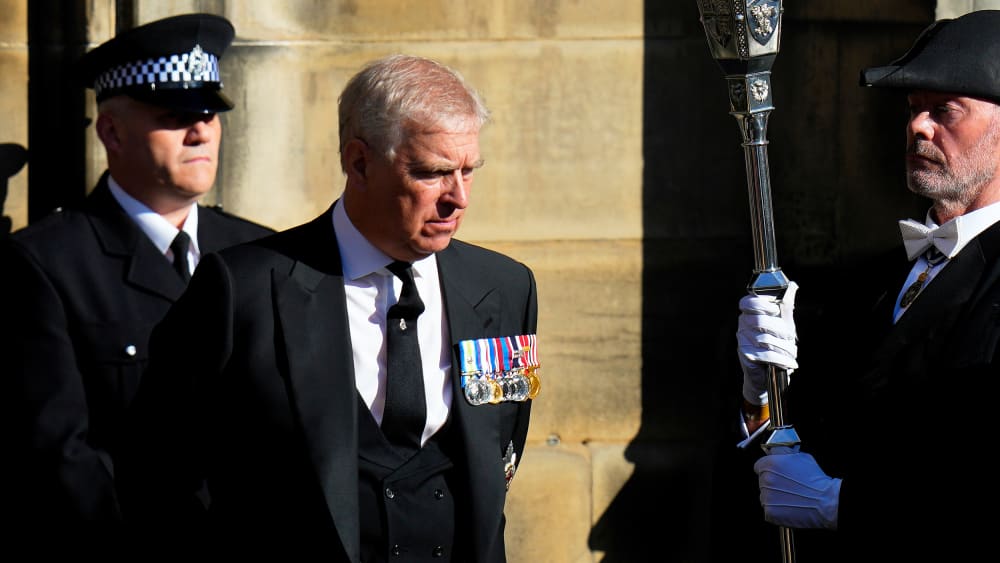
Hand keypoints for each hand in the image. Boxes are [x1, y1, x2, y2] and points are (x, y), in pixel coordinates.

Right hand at [737, 281, 797, 404]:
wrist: (769, 374)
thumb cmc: (776, 345)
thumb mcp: (784, 323)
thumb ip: (786, 305)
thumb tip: (791, 285)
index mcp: (750, 313)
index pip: (747, 302)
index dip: (760, 304)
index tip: (775, 309)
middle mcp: (743, 325)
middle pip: (758, 320)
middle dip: (779, 329)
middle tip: (789, 336)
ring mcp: (743, 340)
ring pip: (764, 339)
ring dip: (783, 347)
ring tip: (791, 352)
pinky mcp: (745, 355)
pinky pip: (765, 354)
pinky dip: (780, 359)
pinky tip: (788, 362)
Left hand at [754, 448, 840, 529]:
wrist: (826, 501)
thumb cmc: (817, 481)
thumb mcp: (801, 457)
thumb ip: (784, 454)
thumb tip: (777, 453)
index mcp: (770, 464)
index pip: (758, 466)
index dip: (768, 470)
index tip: (775, 475)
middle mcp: (766, 480)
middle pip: (762, 482)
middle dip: (772, 485)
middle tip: (787, 488)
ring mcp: (767, 497)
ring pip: (765, 497)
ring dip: (774, 498)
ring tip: (791, 498)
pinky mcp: (770, 512)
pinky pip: (769, 511)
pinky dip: (777, 512)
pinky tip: (790, 508)